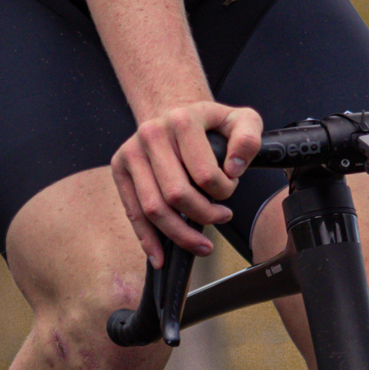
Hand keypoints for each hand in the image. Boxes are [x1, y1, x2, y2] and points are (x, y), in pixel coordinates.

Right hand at [110, 98, 260, 263]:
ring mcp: (132, 152)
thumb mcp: (242, 120)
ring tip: (201, 245)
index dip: (224, 191)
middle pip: (176, 194)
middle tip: (221, 217)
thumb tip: (234, 169)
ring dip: (179, 235)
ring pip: (153, 208)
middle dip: (204, 215)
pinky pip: (133, 212)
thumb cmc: (209, 124)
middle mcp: (152, 134)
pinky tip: (160, 256)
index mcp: (182, 121)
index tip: (229, 188)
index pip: (205, 174)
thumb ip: (249, 140)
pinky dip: (147, 239)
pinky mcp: (119, 169)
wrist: (174, 112)